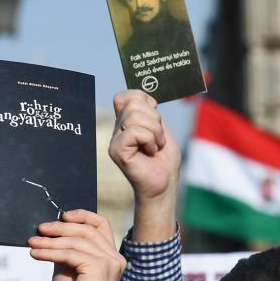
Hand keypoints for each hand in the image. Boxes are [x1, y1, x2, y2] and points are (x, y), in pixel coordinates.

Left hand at [28, 210, 125, 280]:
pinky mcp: (99, 269)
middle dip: (60, 227)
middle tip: (40, 229)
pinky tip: (36, 254)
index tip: (63, 215)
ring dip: (51, 241)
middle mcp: (114, 257)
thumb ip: (65, 252)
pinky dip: (51, 252)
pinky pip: (71, 254)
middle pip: (87, 230)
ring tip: (32, 242)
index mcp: (110, 256)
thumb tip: (50, 234)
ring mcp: (109, 263)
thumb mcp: (68, 270)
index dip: (82, 216)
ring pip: (77, 241)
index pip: (100, 226)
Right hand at [110, 90, 180, 242]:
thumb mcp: (160, 128)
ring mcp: (115, 141)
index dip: (143, 101)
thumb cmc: (164, 159)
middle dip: (154, 119)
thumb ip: (150, 112)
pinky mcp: (116, 151)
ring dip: (155, 131)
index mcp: (125, 123)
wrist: (165, 183)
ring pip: (134, 116)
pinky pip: (134, 132)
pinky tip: (150, 152)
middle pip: (133, 104)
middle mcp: (117, 130)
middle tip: (158, 138)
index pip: (125, 97)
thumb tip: (145, 98)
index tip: (155, 119)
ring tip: (155, 146)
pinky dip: (150, 140)